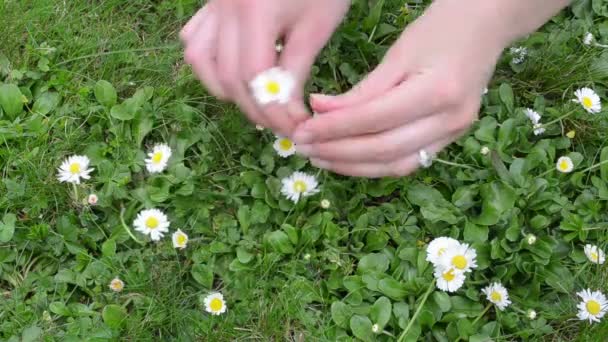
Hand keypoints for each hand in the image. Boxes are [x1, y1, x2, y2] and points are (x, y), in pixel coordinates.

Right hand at [180, 0, 349, 135]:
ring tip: (256, 100)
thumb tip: (284, 111)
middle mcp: (224, 8)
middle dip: (255, 109)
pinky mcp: (211, 2)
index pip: (255, 78)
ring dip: (226, 89)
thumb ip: (297, 69)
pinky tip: (234, 71)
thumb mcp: (317, 25)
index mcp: (255, 12)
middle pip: (228, 76)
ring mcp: (213, 4)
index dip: (274, 110)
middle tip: (281, 123)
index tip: (296, 125)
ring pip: (200, 60)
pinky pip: (196, 39)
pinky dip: (210, 63)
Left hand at [292, 1, 509, 176]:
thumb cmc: (440, 29)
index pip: (374, 120)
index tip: (304, 130)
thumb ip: (362, 90)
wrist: (487, 26)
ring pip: (396, 164)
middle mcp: (449, 120)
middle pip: (383, 149)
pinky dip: (375, 164)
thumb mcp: (398, 53)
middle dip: (338, 152)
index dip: (334, 129)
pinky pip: (408, 161)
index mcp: (437, 91)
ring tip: (320, 157)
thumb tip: (320, 111)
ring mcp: (454, 133)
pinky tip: (348, 159)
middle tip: (304, 147)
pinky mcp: (451, 139)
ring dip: (353, 166)